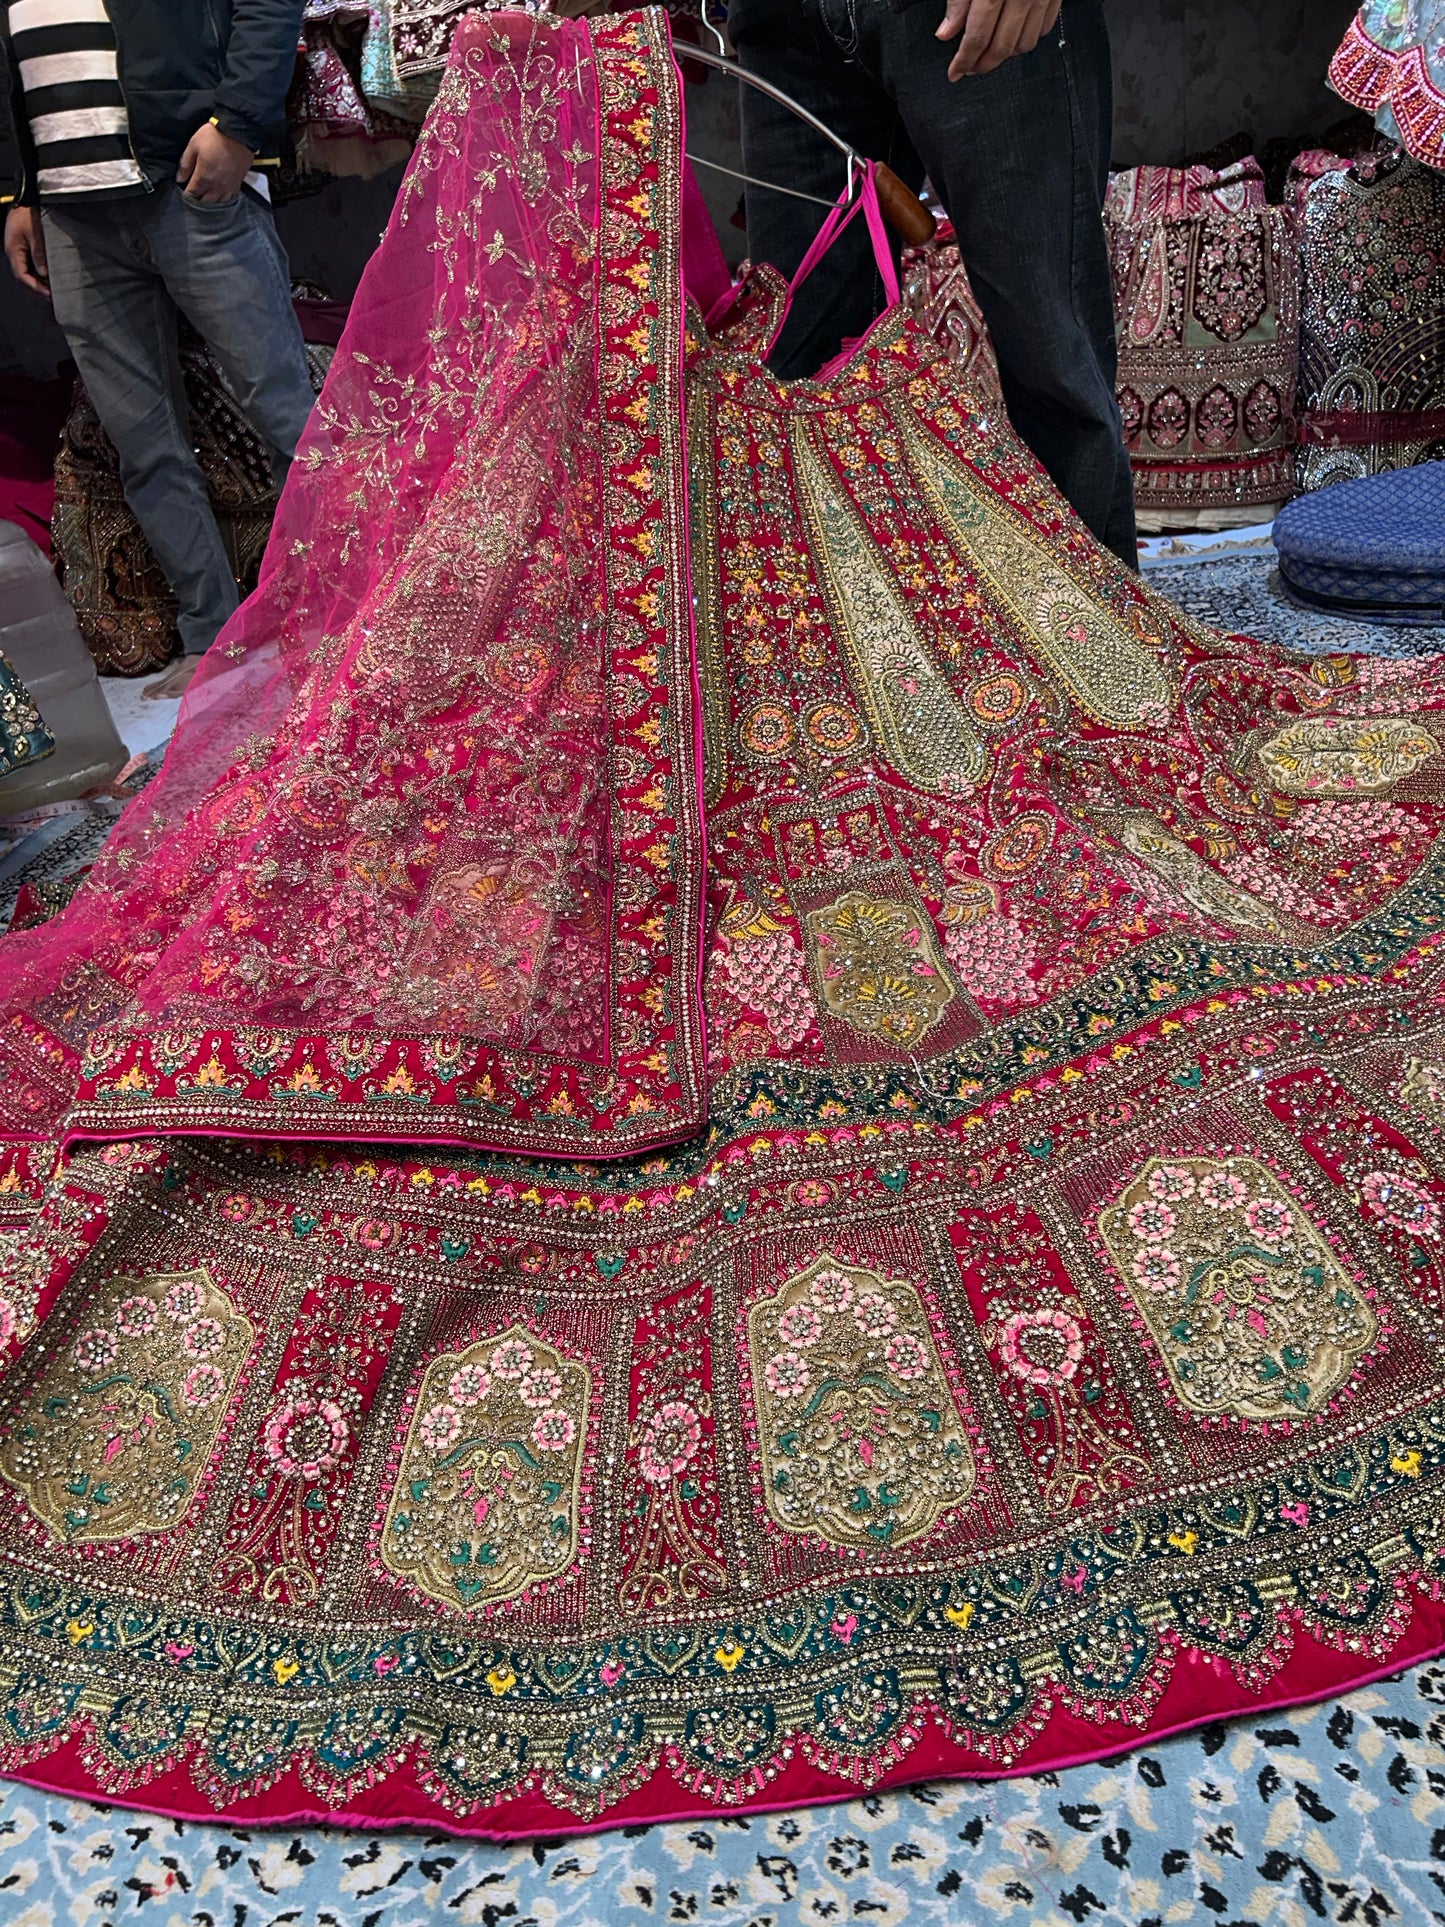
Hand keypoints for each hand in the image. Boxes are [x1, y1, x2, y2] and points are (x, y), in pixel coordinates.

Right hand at [4, 205, 48, 294]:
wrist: (29, 198)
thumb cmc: (30, 213)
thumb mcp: (36, 234)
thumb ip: (39, 255)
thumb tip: (44, 274)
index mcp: (13, 250)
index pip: (22, 276)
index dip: (35, 287)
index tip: (48, 294)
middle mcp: (14, 251)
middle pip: (24, 276)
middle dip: (38, 286)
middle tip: (53, 295)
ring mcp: (19, 249)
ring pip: (28, 271)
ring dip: (40, 280)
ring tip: (54, 288)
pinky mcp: (26, 245)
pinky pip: (32, 263)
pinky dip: (41, 271)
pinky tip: (51, 275)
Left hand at [176, 121, 254, 202]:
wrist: (238, 133)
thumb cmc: (214, 137)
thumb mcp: (193, 145)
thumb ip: (185, 164)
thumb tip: (179, 178)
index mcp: (203, 177)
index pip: (192, 194)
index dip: (186, 194)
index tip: (184, 191)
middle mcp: (216, 186)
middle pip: (205, 202)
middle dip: (198, 200)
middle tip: (194, 195)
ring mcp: (228, 186)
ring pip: (218, 203)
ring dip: (210, 202)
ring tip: (206, 197)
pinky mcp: (237, 184)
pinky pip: (229, 198)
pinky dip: (223, 199)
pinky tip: (219, 195)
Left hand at [937, 0, 1063, 78]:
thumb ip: (959, 1)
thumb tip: (945, 33)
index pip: (977, 38)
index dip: (964, 60)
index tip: (955, 72)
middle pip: (1001, 48)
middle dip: (983, 64)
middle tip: (969, 68)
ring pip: (1024, 44)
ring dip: (1004, 55)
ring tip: (989, 52)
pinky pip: (1042, 30)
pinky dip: (1025, 39)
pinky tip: (1012, 35)